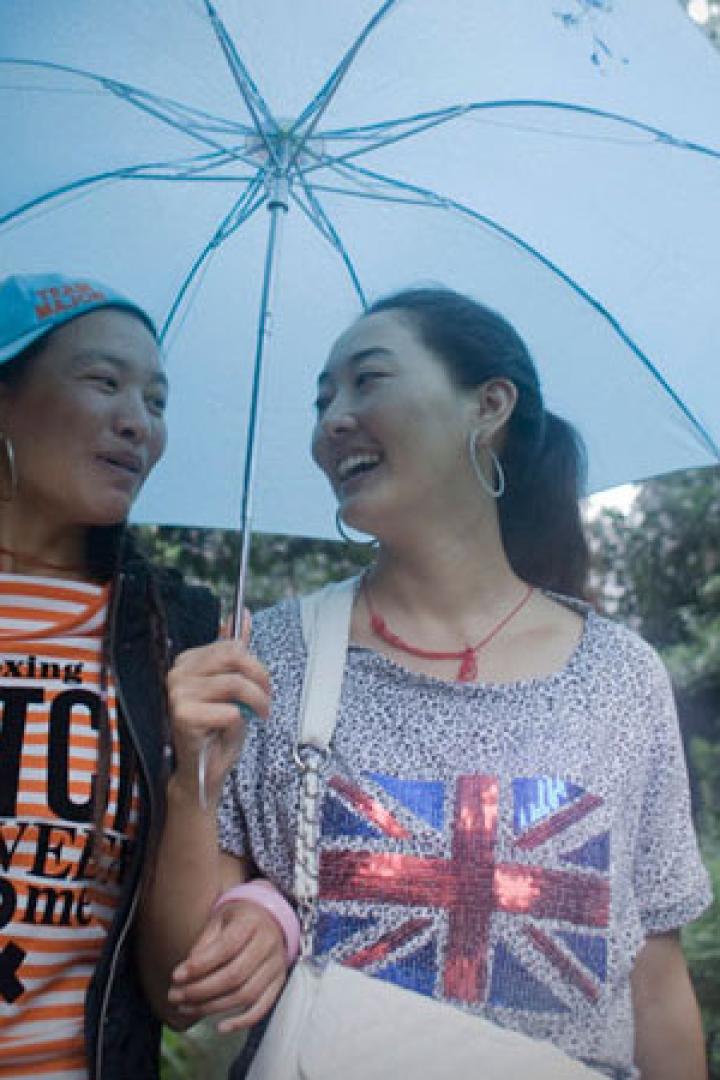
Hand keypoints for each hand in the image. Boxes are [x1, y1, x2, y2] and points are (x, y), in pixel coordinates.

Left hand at [167, 898, 287, 1031]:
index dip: (200, 965)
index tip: (175, 976)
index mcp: (252, 922)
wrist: (269, 919)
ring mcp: (276, 965)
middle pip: (235, 975)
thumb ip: (203, 945)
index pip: (226, 947)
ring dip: (212, 1007)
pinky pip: (262, 1008)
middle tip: (174, 996)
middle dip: (200, 990)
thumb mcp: (218, 921)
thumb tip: (183, 976)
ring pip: (246, 995)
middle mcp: (268, 943)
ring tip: (186, 1008)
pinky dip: (241, 1022)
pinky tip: (220, 1027)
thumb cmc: (237, 921)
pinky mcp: (278, 983)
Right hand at [168, 616, 269, 804]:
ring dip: (256, 702)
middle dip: (259, 678)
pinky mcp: (183, 715)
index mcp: (188, 661)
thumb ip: (235, 652)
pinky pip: (230, 710)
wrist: (203, 771)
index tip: (263, 685)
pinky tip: (230, 732)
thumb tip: (242, 615)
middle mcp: (178, 672)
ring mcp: (177, 693)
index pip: (231, 645)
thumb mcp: (233, 687)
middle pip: (234, 657)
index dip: (255, 665)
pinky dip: (240, 723)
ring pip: (235, 684)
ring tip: (259, 716)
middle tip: (266, 700)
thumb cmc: (218, 729)